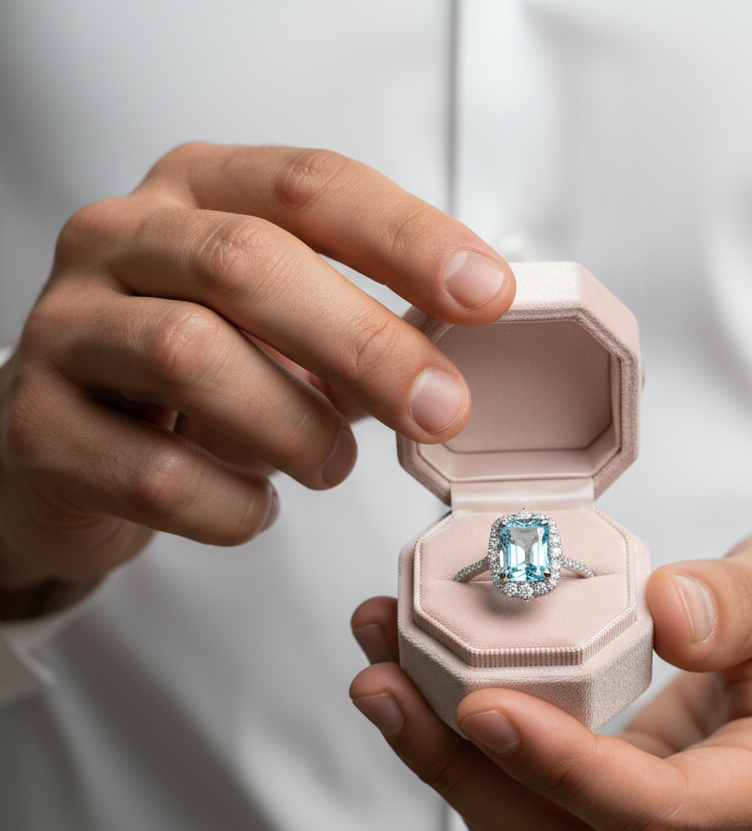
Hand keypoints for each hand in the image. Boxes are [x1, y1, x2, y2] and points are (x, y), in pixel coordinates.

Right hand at [0, 143, 513, 616]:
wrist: (70, 444)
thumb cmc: (197, 375)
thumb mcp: (280, 323)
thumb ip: (358, 320)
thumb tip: (459, 347)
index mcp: (195, 192)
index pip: (309, 187)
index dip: (405, 236)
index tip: (487, 292)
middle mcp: (120, 240)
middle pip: (247, 265)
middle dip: (365, 344)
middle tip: (440, 407)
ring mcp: (66, 329)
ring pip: (194, 359)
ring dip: (295, 428)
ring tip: (330, 464)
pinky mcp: (37, 427)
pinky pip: (154, 474)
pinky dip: (231, 503)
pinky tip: (253, 504)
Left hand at [349, 524, 751, 830]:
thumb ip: (746, 600)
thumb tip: (666, 611)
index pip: (657, 810)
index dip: (562, 768)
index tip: (480, 706)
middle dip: (462, 767)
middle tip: (383, 683)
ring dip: (449, 762)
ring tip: (383, 674)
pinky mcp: (635, 824)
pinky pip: (541, 809)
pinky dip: (474, 758)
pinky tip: (424, 692)